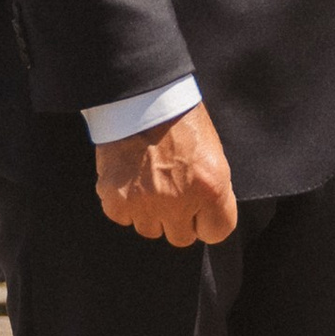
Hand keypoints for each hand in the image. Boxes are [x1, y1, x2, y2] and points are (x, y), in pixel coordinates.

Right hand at [94, 103, 237, 249]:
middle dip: (177, 218)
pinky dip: (125, 202)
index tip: (200, 211)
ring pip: (149, 230)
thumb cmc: (180, 120)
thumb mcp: (212, 153)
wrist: (140, 98)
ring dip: (149, 212)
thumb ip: (210, 191)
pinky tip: (130, 176)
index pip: (217, 233)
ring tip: (149, 179)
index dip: (207, 220)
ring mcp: (146, 204)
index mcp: (210, 188)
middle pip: (181, 237)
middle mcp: (179, 202)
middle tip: (171, 190)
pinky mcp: (117, 201)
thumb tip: (205, 216)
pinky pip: (123, 218)